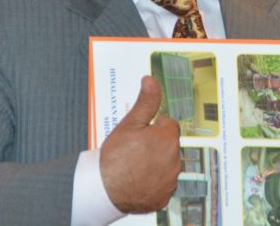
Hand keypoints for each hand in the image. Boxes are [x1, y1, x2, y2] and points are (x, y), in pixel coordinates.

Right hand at [99, 75, 180, 212]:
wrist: (104, 190)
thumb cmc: (115, 157)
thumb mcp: (130, 123)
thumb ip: (145, 102)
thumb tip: (151, 80)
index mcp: (168, 139)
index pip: (169, 124)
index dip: (153, 127)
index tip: (141, 133)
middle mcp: (174, 160)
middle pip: (169, 145)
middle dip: (156, 144)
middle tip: (135, 149)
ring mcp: (170, 181)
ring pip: (167, 165)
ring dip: (157, 163)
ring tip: (134, 165)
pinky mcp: (164, 197)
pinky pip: (163, 185)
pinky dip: (154, 182)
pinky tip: (138, 180)